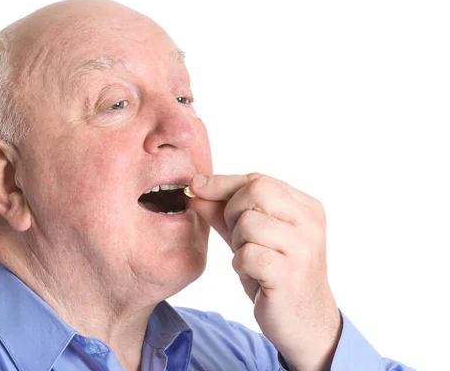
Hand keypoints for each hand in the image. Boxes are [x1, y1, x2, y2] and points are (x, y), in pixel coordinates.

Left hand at [189, 173, 341, 370]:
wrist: (305, 323)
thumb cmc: (277, 276)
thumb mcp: (250, 238)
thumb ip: (224, 213)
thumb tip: (195, 189)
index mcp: (306, 208)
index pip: (258, 180)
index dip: (223, 183)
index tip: (197, 185)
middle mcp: (309, 222)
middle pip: (254, 191)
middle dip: (233, 212)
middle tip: (240, 238)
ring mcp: (303, 247)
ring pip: (248, 222)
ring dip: (238, 243)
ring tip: (251, 260)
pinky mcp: (289, 272)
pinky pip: (247, 254)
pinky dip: (241, 264)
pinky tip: (254, 275)